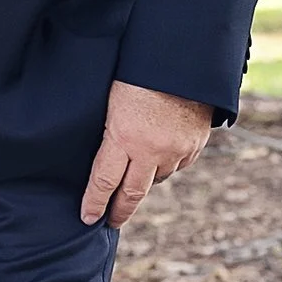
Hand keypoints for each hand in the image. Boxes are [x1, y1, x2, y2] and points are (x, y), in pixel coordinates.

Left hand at [81, 80, 212, 229]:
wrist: (186, 60)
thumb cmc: (140, 71)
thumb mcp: (114, 99)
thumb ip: (111, 131)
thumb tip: (105, 153)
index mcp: (124, 137)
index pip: (104, 181)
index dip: (94, 203)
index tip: (87, 217)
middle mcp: (151, 151)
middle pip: (132, 193)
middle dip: (119, 211)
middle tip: (109, 221)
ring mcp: (176, 151)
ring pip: (157, 179)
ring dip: (144, 182)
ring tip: (132, 184)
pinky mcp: (194, 146)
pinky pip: (177, 165)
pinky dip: (166, 165)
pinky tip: (159, 158)